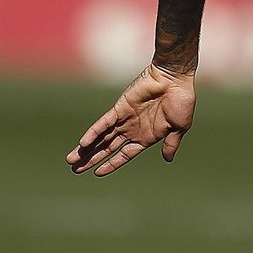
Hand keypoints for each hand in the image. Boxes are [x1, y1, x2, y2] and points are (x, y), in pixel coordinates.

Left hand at [67, 64, 196, 176]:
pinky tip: (83, 144)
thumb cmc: (181, 101)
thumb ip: (171, 144)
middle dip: (92, 159)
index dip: (111, 164)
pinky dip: (93, 134)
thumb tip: (168, 159)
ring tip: (71, 161)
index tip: (97, 173)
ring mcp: (124, 119)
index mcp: (146, 136)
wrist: (174, 79)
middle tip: (75, 170)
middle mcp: (132, 129)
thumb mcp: (179, 127)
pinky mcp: (119, 109)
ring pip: (101, 138)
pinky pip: (103, 124)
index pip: (124, 154)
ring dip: (87, 149)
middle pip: (107, 148)